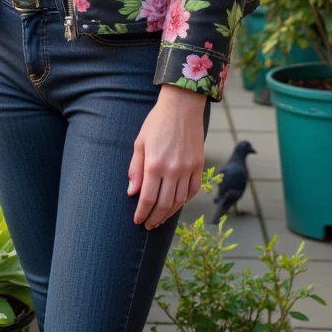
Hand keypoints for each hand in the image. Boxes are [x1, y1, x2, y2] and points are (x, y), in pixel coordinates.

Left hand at [128, 84, 206, 229]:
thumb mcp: (140, 143)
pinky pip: (193, 190)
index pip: (147, 198)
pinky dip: (185, 201)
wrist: (182, 106)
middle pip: (164, 204)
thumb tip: (132, 192)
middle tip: (148, 225)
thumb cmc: (156, 123)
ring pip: (179, 200)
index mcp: (154, 165)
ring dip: (169, 213)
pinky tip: (177, 204)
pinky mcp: (199, 165)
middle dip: (155, 218)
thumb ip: (135, 169)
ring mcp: (188, 168)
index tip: (138, 221)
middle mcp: (172, 170)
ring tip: (160, 219)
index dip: (142, 213)